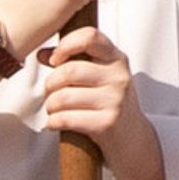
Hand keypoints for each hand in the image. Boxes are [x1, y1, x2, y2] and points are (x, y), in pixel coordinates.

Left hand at [41, 26, 166, 179]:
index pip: (89, 37)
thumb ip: (75, 62)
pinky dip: (54, 122)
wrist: (135, 143)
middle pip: (68, 71)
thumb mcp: (101, 79)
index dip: (65, 45)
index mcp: (117, 60)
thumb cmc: (113, 108)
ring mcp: (115, 100)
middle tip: (51, 95)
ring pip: (63, 97)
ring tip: (54, 111)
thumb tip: (43, 54)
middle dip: (50, 86)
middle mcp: (119, 77)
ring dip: (50, 106)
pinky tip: (57, 123)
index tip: (55, 60)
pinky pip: (66, 118)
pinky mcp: (107, 123)